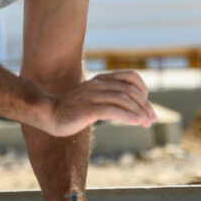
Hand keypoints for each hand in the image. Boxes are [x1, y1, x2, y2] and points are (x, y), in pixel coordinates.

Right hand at [41, 71, 155, 136]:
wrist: (49, 114)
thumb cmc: (73, 109)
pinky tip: (136, 122)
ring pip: (123, 100)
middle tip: (151, 119)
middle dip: (144, 105)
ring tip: (146, 123)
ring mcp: (92, 96)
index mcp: (101, 79)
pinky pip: (112, 111)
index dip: (143, 90)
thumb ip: (109, 97)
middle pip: (130, 91)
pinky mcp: (87, 109)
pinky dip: (127, 116)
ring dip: (139, 112)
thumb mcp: (93, 98)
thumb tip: (132, 106)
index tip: (147, 106)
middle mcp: (98, 85)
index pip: (130, 77)